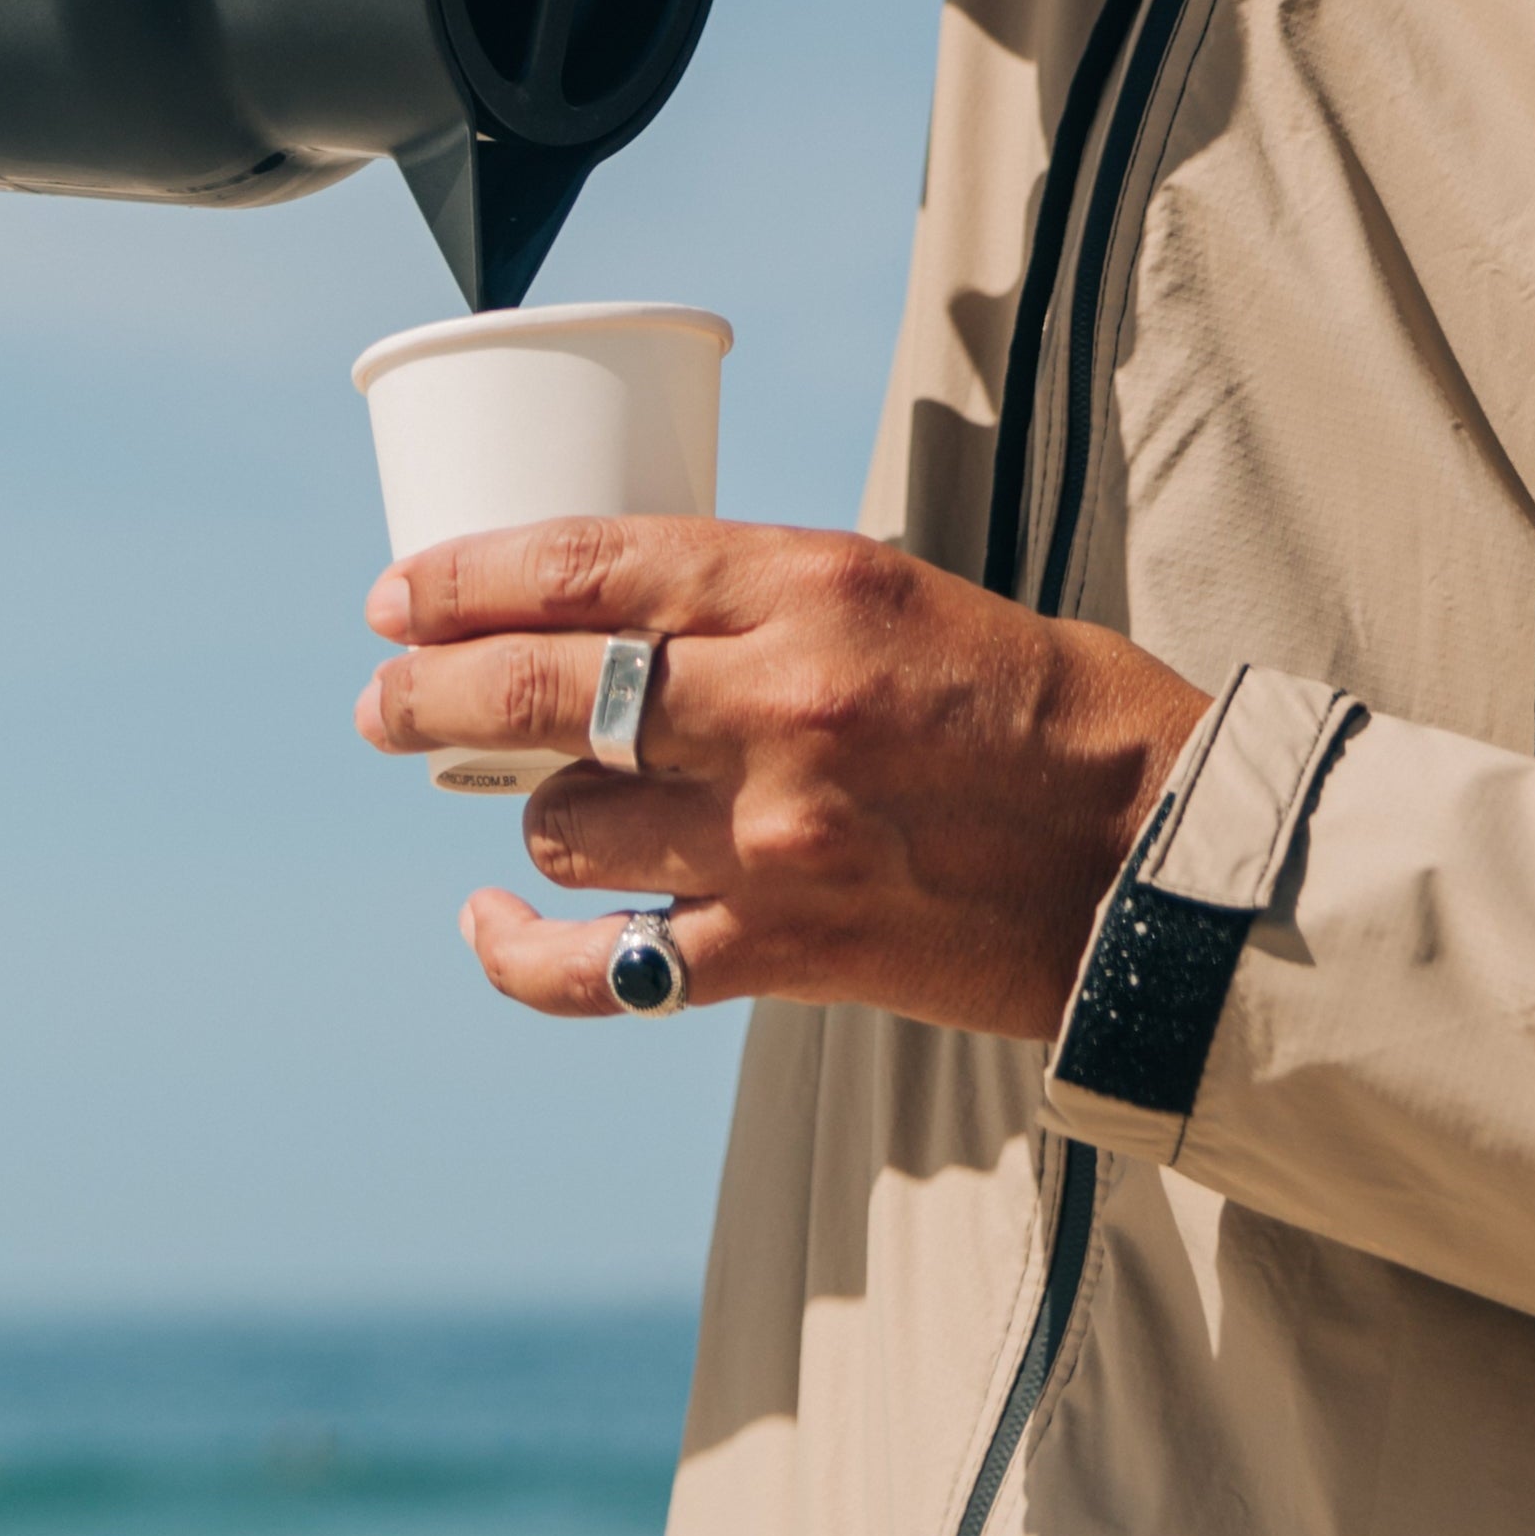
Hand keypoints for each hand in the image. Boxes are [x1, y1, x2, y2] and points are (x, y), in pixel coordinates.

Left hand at [357, 522, 1210, 1038]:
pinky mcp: (783, 951)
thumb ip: (763, 602)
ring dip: (536, 812)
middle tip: (383, 693)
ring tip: (541, 801)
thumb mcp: (900, 593)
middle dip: (428, 689)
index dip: (467, 577)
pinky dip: (520, 949)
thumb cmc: (1041, 704)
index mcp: (815, 586)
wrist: (1151, 852)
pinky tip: (491, 921)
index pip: (588, 566)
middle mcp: (778, 704)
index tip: (402, 592)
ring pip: (565, 823)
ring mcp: (772, 838)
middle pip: (537, 693)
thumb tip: (617, 615)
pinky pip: (599, 969)